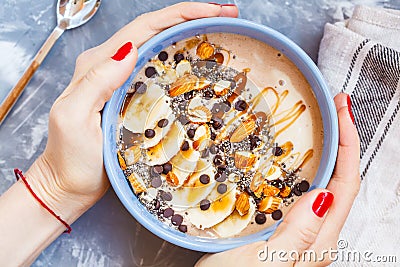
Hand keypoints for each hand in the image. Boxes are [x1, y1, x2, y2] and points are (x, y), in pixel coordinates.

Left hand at [25, 2, 238, 223]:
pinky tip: (199, 60)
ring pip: (159, 45)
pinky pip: (159, 69)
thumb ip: (96, 81)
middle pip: (156, 30)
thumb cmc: (71, 158)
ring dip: (189, 33)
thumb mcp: (74, 118)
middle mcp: (111, 66)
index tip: (215, 12)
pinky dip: (181, 58)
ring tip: (220, 30)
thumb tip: (131, 49)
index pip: (145, 28)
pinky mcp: (133, 97)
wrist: (68, 184)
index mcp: (98, 64)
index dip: (181, 15)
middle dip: (191, 17)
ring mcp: (123, 81)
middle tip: (227, 15)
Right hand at [196, 93, 359, 266]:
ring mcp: (299, 233)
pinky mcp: (282, 230)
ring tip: (320, 126)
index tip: (342, 112)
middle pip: (340, 182)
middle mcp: (314, 236)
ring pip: (323, 185)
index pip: (345, 186)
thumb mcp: (266, 262)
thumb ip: (299, 233)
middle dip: (342, 142)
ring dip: (326, 153)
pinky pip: (302, 194)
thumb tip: (324, 195)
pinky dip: (305, 170)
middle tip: (335, 110)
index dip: (348, 145)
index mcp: (317, 241)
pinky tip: (291, 162)